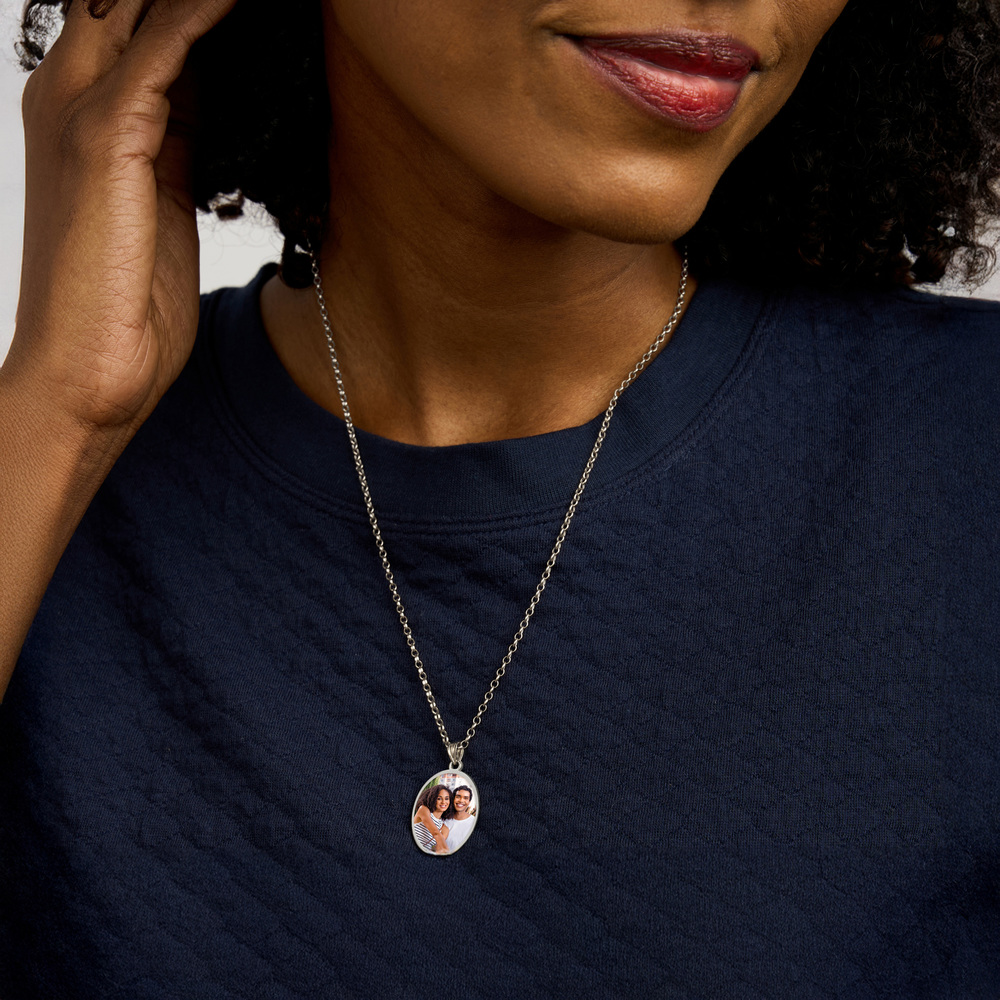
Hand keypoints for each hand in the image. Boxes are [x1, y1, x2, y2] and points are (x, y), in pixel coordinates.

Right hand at [8, 0, 238, 432]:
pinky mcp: (106, 142)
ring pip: (137, 5)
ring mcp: (81, 113)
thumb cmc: (126, 302)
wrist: (91, 371)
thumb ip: (178, 142)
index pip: (137, 22)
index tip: (252, 8)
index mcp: (85, 114)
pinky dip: (204, 15)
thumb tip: (213, 100)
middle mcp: (70, 96)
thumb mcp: (162, 203)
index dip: (192, 6)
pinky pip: (162, 50)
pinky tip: (242, 0)